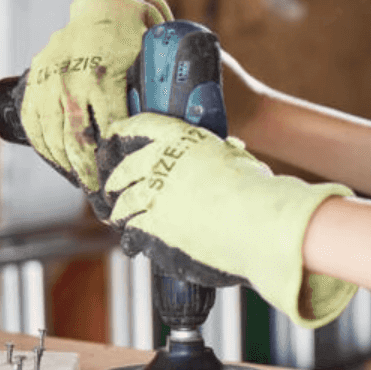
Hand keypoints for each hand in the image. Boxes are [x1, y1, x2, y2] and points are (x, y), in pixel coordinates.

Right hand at [19, 0, 172, 207]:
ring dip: (67, 165)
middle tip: (103, 195)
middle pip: (78, 142)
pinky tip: (60, 163)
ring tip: (84, 183)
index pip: (111, 129)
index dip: (118, 158)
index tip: (126, 177)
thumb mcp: (155, 52)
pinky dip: (45, 148)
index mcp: (102, 75)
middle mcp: (71, 80)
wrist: (103, 3)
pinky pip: (33, 123)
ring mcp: (49, 81)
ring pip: (52, 137)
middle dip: (90, 173)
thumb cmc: (135, 30)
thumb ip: (170, 81)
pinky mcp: (35, 81)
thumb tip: (200, 110)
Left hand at [97, 113, 358, 327]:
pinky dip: (131, 237)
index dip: (122, 132)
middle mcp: (159, 162)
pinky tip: (132, 243)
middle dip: (115, 179)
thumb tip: (230, 154)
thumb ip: (220, 155)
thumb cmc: (258, 190)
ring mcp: (151, 195)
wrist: (259, 222)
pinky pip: (132, 231)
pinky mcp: (152, 227)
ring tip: (118, 218)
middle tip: (111, 186)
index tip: (114, 137)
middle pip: (124, 168)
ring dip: (120, 210)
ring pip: (123, 202)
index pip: (139, 126)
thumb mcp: (236, 158)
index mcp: (179, 137)